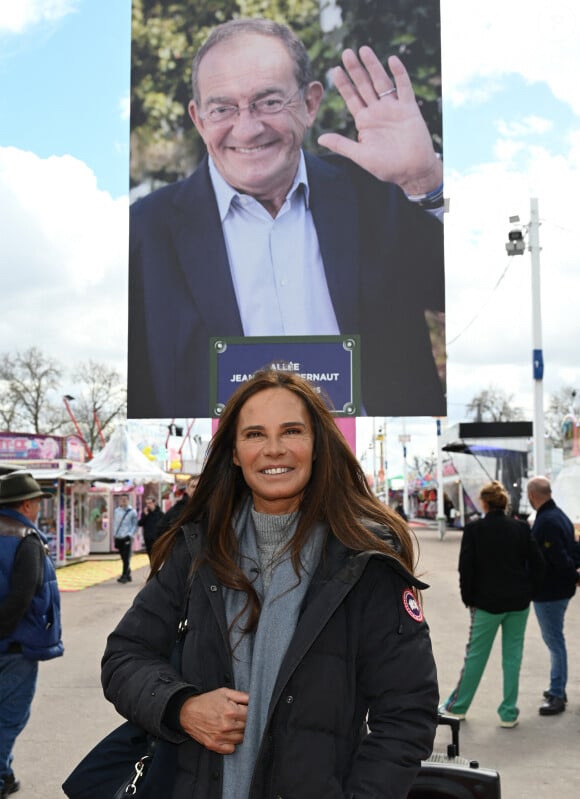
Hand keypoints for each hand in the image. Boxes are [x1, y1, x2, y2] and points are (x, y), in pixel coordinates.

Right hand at [179, 688, 248, 753]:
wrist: (187, 712)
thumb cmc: (206, 701)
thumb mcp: (224, 692)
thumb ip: (241, 695)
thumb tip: (254, 699)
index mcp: (230, 712)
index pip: (250, 715)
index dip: (250, 712)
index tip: (247, 711)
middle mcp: (226, 726)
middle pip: (247, 728)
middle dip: (245, 722)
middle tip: (239, 718)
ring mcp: (220, 737)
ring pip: (240, 739)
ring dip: (240, 733)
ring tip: (233, 725)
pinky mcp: (214, 745)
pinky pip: (231, 749)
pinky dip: (232, 744)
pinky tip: (228, 735)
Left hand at [318, 47, 441, 195]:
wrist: (412, 171)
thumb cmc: (387, 167)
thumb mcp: (360, 156)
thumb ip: (341, 145)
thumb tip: (319, 139)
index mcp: (365, 121)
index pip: (352, 98)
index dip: (344, 84)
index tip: (335, 69)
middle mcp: (378, 111)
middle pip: (364, 86)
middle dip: (355, 70)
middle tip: (346, 53)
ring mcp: (393, 108)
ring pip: (381, 82)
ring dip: (373, 66)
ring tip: (364, 50)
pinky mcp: (409, 109)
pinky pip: (404, 87)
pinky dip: (399, 74)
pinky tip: (392, 60)